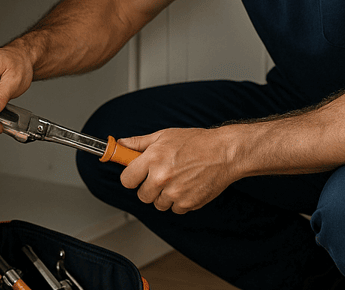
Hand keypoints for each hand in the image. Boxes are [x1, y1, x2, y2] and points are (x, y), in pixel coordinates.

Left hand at [118, 127, 240, 213]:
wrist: (224, 153)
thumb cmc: (196, 142)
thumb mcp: (165, 135)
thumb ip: (139, 143)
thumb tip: (120, 144)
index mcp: (153, 159)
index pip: (126, 180)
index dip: (131, 177)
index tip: (137, 175)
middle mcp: (161, 177)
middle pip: (141, 195)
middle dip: (149, 187)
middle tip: (161, 175)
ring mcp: (174, 193)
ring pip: (158, 204)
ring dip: (165, 195)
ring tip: (178, 178)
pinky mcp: (187, 203)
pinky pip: (175, 209)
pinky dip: (180, 201)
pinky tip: (188, 185)